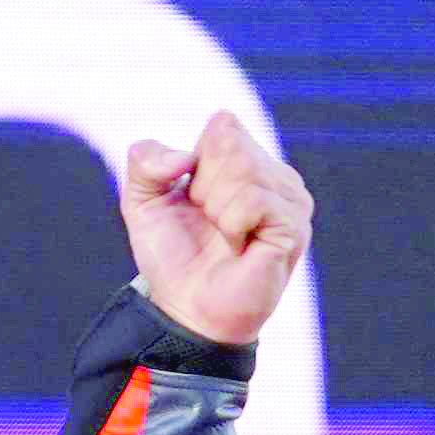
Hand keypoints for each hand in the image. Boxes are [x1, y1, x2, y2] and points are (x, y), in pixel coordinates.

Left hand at [117, 107, 306, 346]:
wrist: (187, 309)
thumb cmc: (172, 255)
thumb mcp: (140, 200)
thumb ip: (144, 160)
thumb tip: (184, 158)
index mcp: (246, 159)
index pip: (222, 125)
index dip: (195, 163)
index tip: (193, 199)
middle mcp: (275, 174)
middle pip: (231, 143)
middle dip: (204, 187)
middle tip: (210, 222)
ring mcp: (291, 200)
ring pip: (244, 168)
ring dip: (217, 208)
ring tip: (225, 236)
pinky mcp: (294, 227)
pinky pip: (253, 200)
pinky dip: (232, 224)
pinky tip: (240, 246)